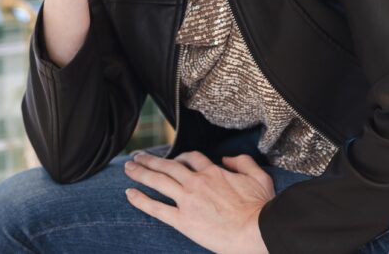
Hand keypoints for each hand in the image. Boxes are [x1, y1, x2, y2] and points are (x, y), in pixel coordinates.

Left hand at [123, 151, 273, 253]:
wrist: (257, 231)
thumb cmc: (261, 208)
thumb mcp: (259, 177)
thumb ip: (243, 162)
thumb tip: (228, 158)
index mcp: (213, 172)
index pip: (191, 158)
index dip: (180, 157)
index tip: (173, 159)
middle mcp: (197, 182)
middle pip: (168, 165)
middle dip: (150, 160)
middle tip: (137, 156)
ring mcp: (188, 201)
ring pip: (158, 181)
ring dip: (140, 172)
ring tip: (128, 168)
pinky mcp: (183, 221)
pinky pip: (156, 208)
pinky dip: (141, 200)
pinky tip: (129, 194)